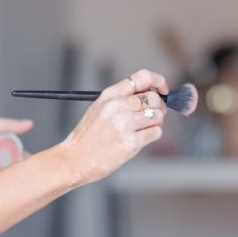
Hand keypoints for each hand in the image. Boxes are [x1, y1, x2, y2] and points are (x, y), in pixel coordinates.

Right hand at [61, 69, 167, 184]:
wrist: (74, 160)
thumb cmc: (88, 137)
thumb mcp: (99, 108)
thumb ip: (121, 99)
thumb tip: (151, 94)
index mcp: (110, 95)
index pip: (143, 77)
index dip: (159, 81)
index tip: (163, 90)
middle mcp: (117, 106)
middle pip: (154, 98)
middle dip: (159, 107)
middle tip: (155, 115)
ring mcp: (124, 124)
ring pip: (158, 116)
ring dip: (157, 123)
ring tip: (145, 129)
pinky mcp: (130, 142)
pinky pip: (156, 132)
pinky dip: (154, 134)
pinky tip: (143, 138)